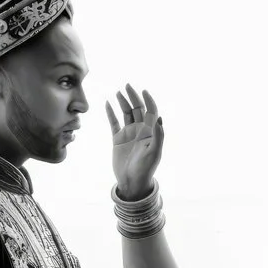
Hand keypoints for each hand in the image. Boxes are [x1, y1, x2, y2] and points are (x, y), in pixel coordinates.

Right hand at [105, 84, 164, 200]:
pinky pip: (114, 123)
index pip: (151, 112)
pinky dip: (111, 113)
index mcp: (150, 132)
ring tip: (118, 92)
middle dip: (133, 97)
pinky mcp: (118, 139)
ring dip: (123, 102)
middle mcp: (140, 130)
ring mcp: (129, 134)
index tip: (144, 91)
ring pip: (126, 114)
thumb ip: (157, 135)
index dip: (148, 101)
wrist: (131, 182)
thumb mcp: (154, 153)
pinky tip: (108, 104)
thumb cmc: (145, 169)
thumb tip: (159, 118)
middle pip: (138, 109)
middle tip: (127, 85)